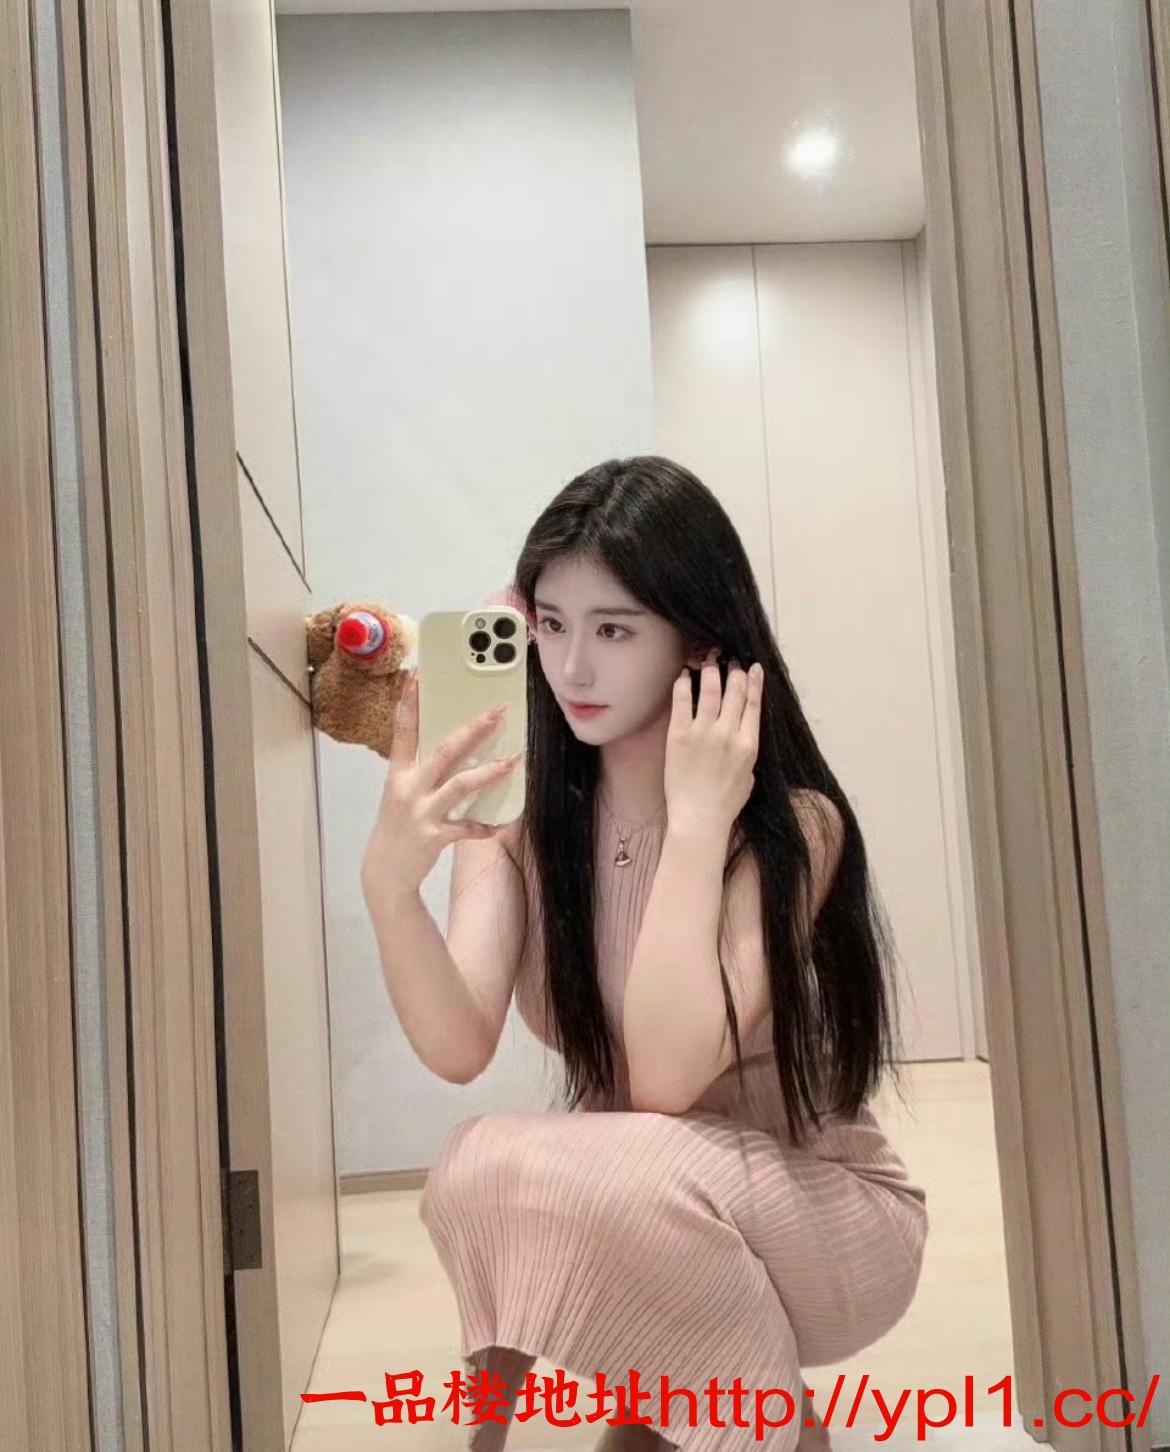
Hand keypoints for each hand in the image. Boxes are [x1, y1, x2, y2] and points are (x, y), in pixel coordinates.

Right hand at [360, 671, 522, 898]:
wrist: (384, 873)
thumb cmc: (397, 827)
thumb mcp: (400, 795)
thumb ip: (420, 772)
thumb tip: (454, 748)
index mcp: (398, 775)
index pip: (403, 732)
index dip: (409, 704)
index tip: (417, 677)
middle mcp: (409, 789)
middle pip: (444, 751)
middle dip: (473, 730)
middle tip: (497, 713)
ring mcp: (421, 813)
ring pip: (461, 785)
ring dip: (490, 772)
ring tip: (513, 761)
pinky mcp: (434, 837)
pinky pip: (468, 828)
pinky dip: (485, 826)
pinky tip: (499, 824)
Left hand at [665, 651, 762, 836]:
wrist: (699, 818)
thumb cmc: (725, 803)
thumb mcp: (749, 777)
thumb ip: (747, 753)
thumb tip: (743, 736)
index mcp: (749, 743)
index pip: (754, 703)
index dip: (753, 681)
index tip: (752, 667)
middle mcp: (728, 732)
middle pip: (734, 691)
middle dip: (733, 671)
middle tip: (729, 659)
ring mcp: (703, 732)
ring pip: (710, 689)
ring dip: (710, 670)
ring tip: (708, 659)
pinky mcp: (679, 735)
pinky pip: (682, 701)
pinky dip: (684, 684)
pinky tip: (684, 674)